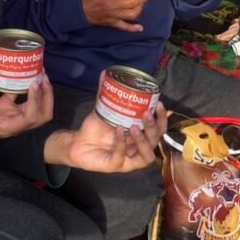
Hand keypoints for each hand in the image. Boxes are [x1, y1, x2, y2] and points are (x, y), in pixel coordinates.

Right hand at [0, 55, 53, 156]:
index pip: (30, 117)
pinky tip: (25, 74)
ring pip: (34, 108)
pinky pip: (20, 100)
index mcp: (7, 127)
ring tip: (39, 74)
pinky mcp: (6, 110)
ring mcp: (11, 117)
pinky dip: (25, 89)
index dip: (36, 100)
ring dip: (40, 93)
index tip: (34, 82)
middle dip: (46, 97)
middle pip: (41, 115)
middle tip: (43, 77)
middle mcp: (14, 123)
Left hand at [45, 104, 166, 172]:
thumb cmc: (95, 128)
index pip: (158, 129)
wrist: (77, 142)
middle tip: (146, 113)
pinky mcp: (116, 166)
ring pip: (147, 156)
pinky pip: (122, 157)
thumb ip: (106, 93)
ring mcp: (129, 159)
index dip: (162, 118)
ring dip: (143, 141)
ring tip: (134, 126)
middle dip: (154, 127)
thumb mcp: (103, 109)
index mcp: (140, 134)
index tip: (159, 104)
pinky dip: (121, 144)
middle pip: (156, 141)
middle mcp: (138, 148)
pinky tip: (118, 131)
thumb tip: (106, 73)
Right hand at [80, 0, 149, 31]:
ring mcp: (115, 16)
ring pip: (133, 14)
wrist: (79, 11)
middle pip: (134, 2)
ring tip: (143, 2)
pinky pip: (125, 27)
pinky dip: (133, 28)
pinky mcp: (113, 23)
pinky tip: (140, 27)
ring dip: (140, 8)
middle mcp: (116, 6)